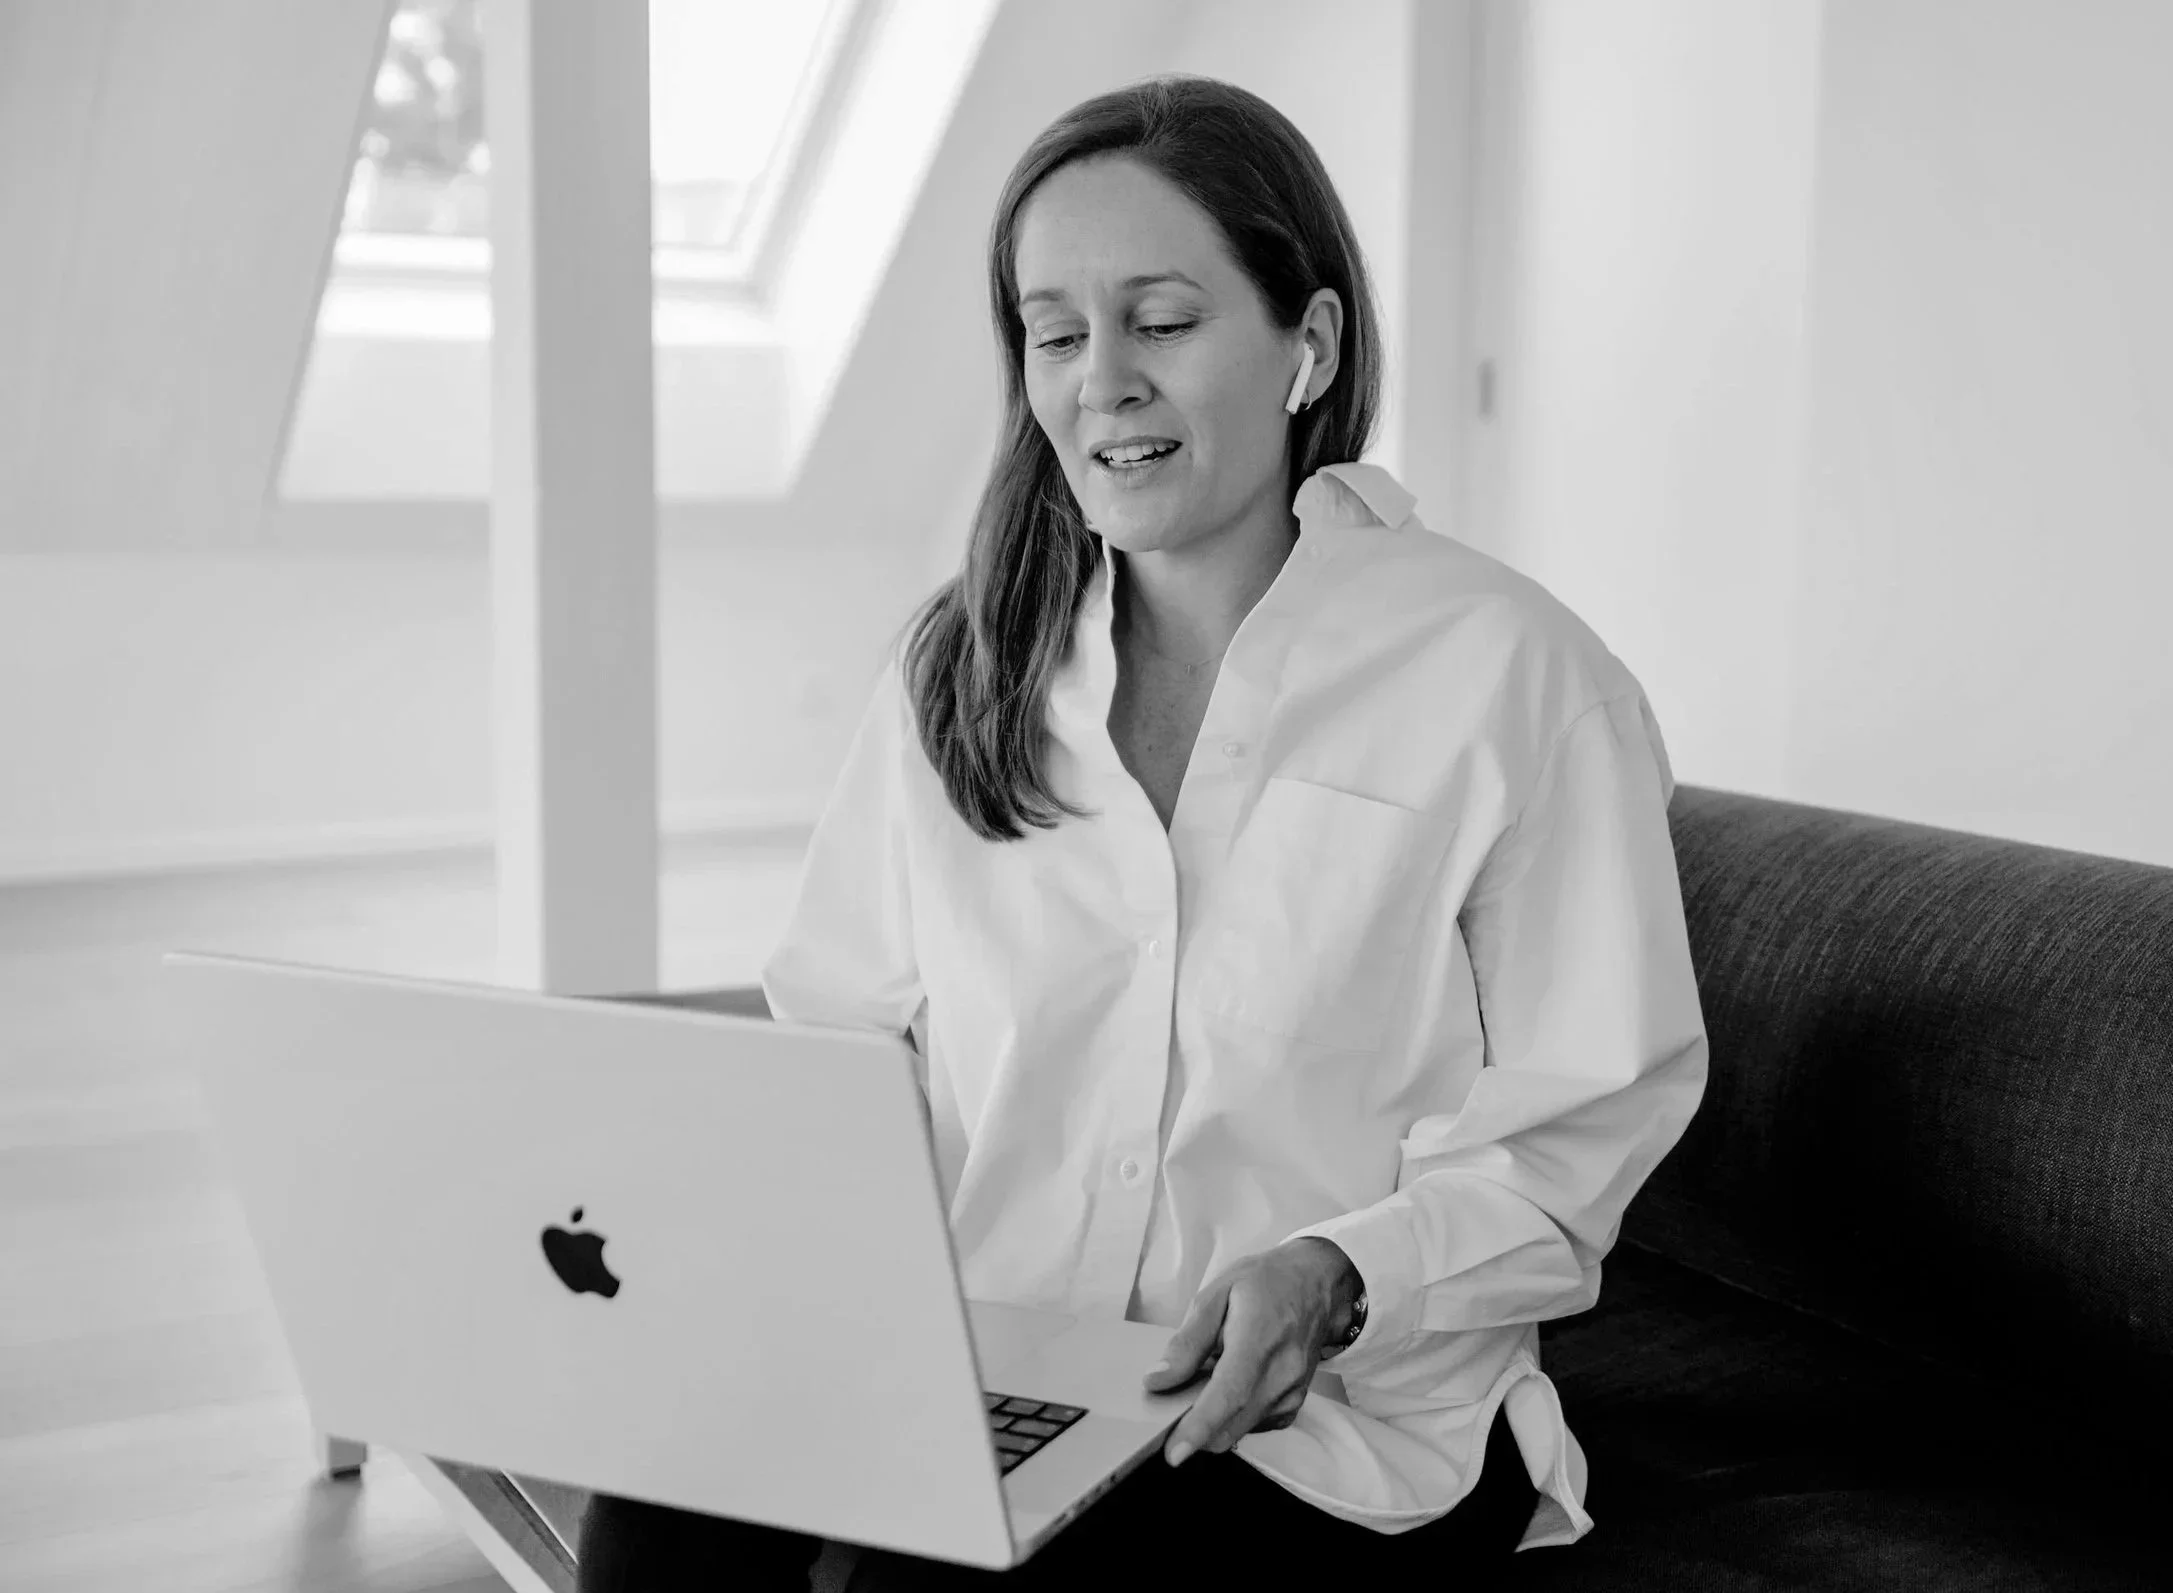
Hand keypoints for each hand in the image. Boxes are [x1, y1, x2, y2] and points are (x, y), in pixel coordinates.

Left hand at [1141, 1237, 1360, 1465]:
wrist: (1316, 1284)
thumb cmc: (1266, 1283)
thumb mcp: (1217, 1294)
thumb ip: (1187, 1341)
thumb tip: (1158, 1380)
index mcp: (1259, 1339)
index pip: (1230, 1394)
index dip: (1200, 1427)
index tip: (1174, 1452)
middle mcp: (1282, 1373)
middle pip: (1232, 1425)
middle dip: (1193, 1431)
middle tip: (1170, 1407)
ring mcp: (1291, 1393)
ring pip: (1239, 1430)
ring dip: (1212, 1421)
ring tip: (1206, 1380)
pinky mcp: (1292, 1405)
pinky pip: (1252, 1426)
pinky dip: (1231, 1417)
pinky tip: (1228, 1386)